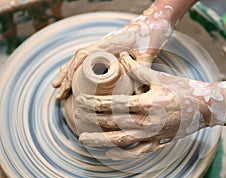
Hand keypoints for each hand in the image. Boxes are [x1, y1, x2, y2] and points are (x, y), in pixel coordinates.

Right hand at [52, 4, 173, 99]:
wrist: (155, 21)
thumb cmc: (152, 35)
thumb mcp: (148, 54)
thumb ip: (141, 71)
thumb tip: (138, 95)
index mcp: (109, 43)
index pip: (84, 55)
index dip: (73, 70)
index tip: (66, 84)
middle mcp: (103, 44)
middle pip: (77, 58)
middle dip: (66, 76)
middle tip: (58, 93)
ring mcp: (104, 46)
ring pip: (80, 59)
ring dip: (68, 72)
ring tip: (58, 87)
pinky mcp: (108, 49)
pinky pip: (88, 59)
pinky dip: (78, 68)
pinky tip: (74, 77)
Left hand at [74, 52, 225, 159]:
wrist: (204, 107)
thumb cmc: (182, 89)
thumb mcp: (159, 77)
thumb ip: (137, 70)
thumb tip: (122, 57)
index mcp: (146, 103)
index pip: (112, 104)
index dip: (93, 103)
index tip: (80, 100)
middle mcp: (146, 122)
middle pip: (111, 122)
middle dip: (91, 118)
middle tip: (77, 114)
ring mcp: (152, 135)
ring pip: (119, 141)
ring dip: (99, 140)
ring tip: (83, 138)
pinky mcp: (157, 142)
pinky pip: (136, 152)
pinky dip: (121, 154)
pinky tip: (109, 153)